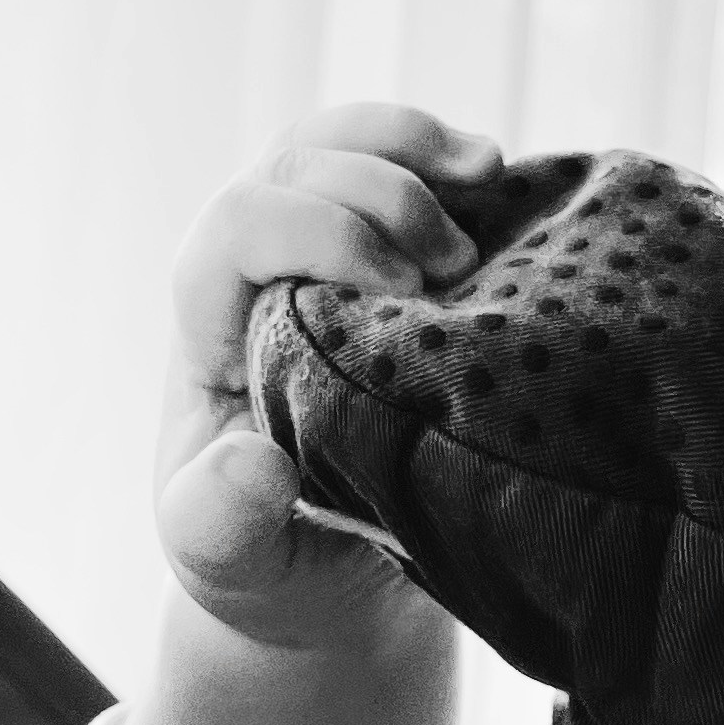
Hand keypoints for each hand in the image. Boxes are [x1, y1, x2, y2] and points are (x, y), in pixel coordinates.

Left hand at [155, 101, 501, 653]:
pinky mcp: (400, 261)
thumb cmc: (272, 565)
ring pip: (347, 144)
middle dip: (382, 188)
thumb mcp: (228, 562)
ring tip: (488, 170)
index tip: (401, 291)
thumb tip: (252, 464)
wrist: (342, 581)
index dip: (317, 230)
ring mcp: (331, 252)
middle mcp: (261, 269)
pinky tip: (511, 181)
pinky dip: (461, 167)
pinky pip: (416, 175)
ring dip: (416, 143)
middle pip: (297, 163)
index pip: (237, 226)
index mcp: (212, 325)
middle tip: (456, 262)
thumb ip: (220, 522)